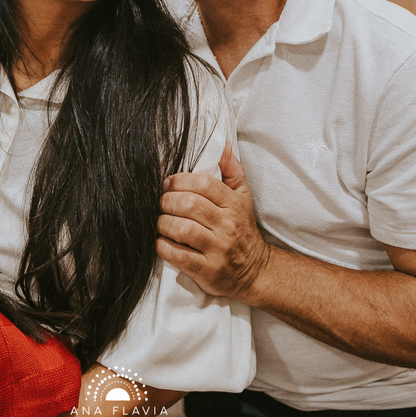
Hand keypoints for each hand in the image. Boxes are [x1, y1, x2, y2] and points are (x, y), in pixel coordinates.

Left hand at [156, 143, 270, 303]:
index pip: (203, 183)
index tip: (168, 185)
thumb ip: (232, 169)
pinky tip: (162, 242)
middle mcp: (228, 226)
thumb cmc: (242, 228)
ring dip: (163, 223)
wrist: (254, 270)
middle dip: (167, 201)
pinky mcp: (208, 271)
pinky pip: (180, 256)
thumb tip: (222, 145)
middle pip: (189, 205)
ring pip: (183, 229)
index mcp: (233, 204)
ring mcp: (218, 249)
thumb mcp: (243, 196)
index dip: (179, 181)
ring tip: (160, 222)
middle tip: (161, 203)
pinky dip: (164, 247)